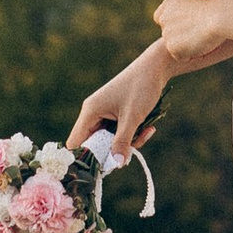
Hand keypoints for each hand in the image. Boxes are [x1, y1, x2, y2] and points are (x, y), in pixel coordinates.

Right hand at [67, 41, 173, 162]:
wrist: (157, 66)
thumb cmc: (141, 87)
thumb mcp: (132, 118)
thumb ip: (122, 142)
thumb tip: (116, 164)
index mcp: (90, 111)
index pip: (75, 142)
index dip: (85, 157)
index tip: (103, 166)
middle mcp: (94, 112)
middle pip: (94, 144)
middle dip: (113, 149)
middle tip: (131, 150)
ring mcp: (105, 112)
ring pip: (110, 139)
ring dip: (128, 141)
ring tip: (145, 131)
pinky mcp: (116, 113)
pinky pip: (120, 131)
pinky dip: (133, 133)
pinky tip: (148, 127)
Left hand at [152, 0, 232, 74]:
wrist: (221, 13)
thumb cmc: (219, 7)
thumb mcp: (199, 2)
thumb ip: (188, 11)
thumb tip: (190, 21)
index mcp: (169, 3)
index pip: (161, 19)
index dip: (174, 25)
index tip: (188, 25)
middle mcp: (164, 17)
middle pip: (170, 35)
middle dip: (183, 37)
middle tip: (201, 32)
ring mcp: (166, 32)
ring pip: (176, 47)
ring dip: (189, 46)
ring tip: (204, 37)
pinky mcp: (172, 46)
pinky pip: (181, 57)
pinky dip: (192, 55)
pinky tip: (203, 44)